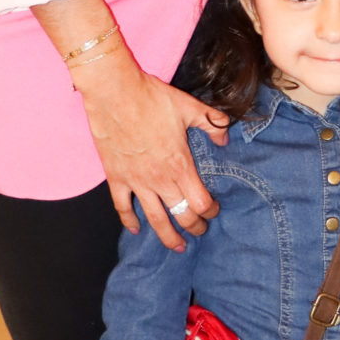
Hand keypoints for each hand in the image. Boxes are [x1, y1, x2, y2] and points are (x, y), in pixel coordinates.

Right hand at [73, 57, 229, 244]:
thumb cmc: (152, 98)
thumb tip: (225, 139)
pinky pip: (122, 207)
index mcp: (180, 165)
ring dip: (167, 236)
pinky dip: (129, 221)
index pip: (201, 202)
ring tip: (176, 246)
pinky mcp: (116, 178)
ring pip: (155, 219)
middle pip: (182, 216)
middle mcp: (160, 179)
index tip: (214, 210)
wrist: (114, 92)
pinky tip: (136, 229)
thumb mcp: (190, 107)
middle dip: (194, 227)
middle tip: (199, 231)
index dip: (211, 211)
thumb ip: (212, 124)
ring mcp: (136, 181)